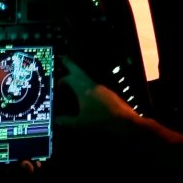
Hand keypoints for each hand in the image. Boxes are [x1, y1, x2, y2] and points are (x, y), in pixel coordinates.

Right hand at [56, 56, 182, 149]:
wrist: (126, 123)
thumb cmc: (101, 122)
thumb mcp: (81, 124)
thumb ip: (67, 122)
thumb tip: (56, 120)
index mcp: (84, 90)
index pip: (68, 79)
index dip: (61, 81)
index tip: (56, 85)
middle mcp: (92, 85)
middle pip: (79, 72)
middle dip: (71, 65)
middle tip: (64, 58)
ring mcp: (102, 88)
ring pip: (87, 78)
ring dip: (79, 77)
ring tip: (73, 80)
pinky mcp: (109, 94)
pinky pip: (94, 85)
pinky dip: (87, 85)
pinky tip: (87, 94)